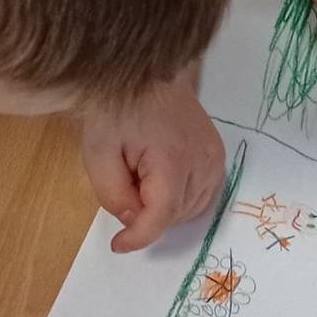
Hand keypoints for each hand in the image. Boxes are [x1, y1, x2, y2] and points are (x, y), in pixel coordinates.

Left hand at [80, 78, 225, 253]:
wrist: (146, 72)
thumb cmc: (118, 107)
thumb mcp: (98, 152)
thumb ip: (113, 194)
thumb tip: (134, 221)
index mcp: (173, 157)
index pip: (163, 214)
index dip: (140, 236)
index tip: (118, 244)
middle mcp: (203, 160)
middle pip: (176, 215)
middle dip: (148, 214)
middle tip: (125, 184)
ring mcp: (215, 156)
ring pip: (192, 210)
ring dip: (164, 209)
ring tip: (142, 177)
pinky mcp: (218, 154)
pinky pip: (204, 195)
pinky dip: (181, 199)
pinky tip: (161, 181)